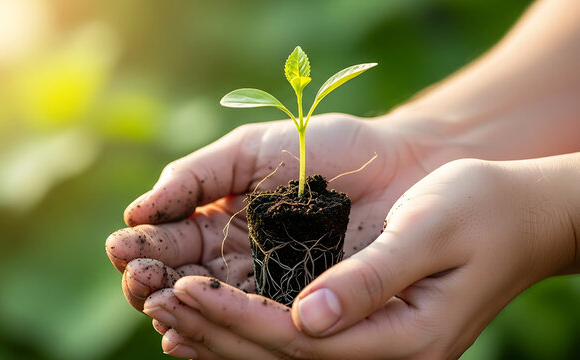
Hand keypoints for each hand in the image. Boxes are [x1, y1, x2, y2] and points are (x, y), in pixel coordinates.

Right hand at [105, 113, 436, 311]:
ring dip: (182, 314)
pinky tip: (191, 338)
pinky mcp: (304, 311)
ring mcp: (270, 290)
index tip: (123, 246)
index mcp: (220, 222)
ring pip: (215, 313)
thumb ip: (196, 176)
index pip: (171, 244)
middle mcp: (238, 263)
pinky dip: (223, 336)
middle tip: (139, 280)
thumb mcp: (251, 151)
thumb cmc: (324, 148)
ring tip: (161, 307)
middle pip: (184, 284)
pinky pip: (260, 332)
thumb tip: (135, 211)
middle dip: (154, 284)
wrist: (398, 162)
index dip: (145, 247)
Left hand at [146, 156, 576, 358]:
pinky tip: (206, 315)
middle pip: (279, 357)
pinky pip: (291, 339)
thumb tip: (308, 319)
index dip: (235, 319)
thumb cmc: (478, 210)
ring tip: (164, 309)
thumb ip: (373, 278)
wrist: (514, 216)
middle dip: (213, 329)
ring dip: (219, 334)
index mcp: (403, 340)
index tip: (182, 290)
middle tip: (154, 298)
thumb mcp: (431, 232)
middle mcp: (382, 355)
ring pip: (278, 355)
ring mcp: (371, 348)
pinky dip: (244, 328)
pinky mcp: (361, 328)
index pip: (300, 344)